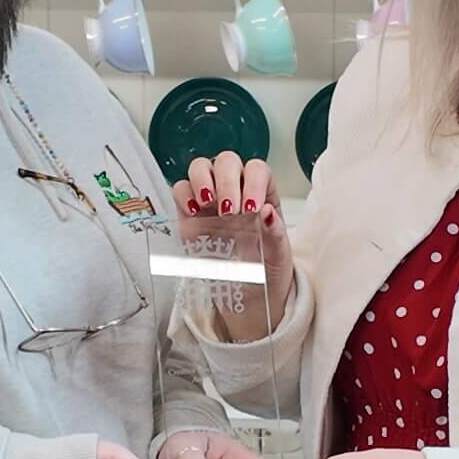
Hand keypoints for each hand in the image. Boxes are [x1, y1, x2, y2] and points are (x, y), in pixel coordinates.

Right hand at [172, 152, 296, 342]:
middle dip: (227, 181)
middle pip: (227, 162)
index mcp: (262, 194)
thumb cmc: (266, 271)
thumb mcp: (278, 255)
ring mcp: (210, 200)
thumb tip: (268, 212)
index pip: (257, 170)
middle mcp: (235, 191)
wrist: (248, 297)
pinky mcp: (189, 214)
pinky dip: (183, 195)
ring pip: (201, 167)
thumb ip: (276, 234)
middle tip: (229, 211)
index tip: (251, 208)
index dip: (253, 182)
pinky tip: (193, 211)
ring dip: (203, 180)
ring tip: (208, 204)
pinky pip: (180, 189)